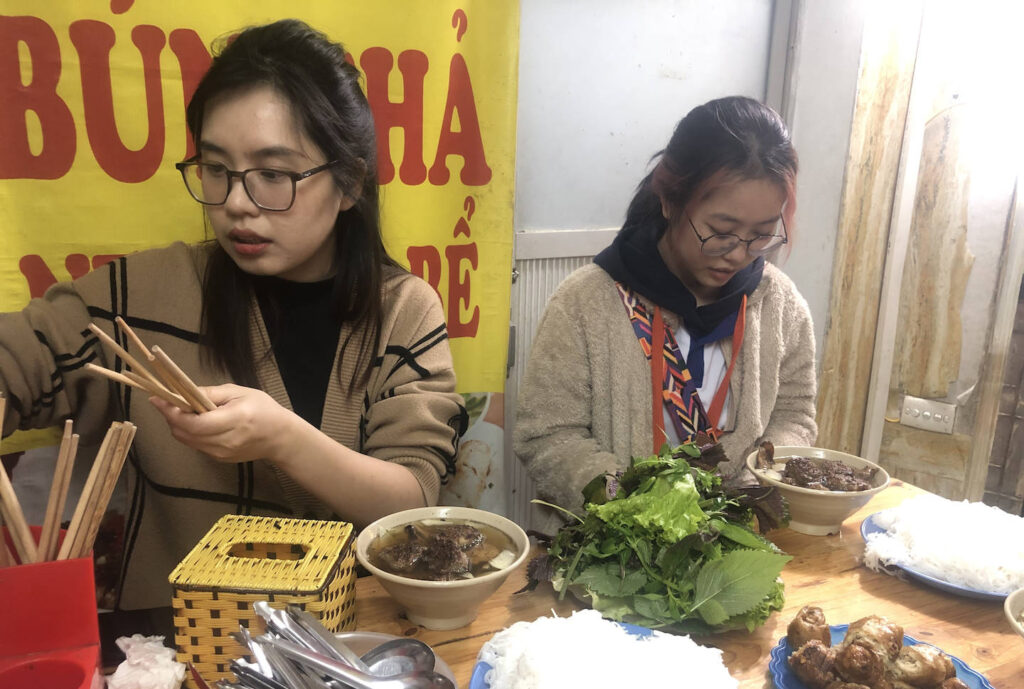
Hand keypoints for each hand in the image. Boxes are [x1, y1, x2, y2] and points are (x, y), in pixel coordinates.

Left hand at [149, 383, 302, 463]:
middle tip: (165, 401)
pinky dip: (189, 433)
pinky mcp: (219, 459)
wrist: (280, 438)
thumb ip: (211, 393)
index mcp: (234, 420)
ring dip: (177, 425)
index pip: (194, 423)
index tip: (158, 399)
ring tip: (178, 410)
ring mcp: (221, 454)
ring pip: (187, 441)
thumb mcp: (240, 392)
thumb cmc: (263, 409)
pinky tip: (194, 422)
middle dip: (170, 417)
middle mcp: (226, 441)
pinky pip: (196, 445)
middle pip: (185, 433)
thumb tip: (184, 392)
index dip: (172, 412)